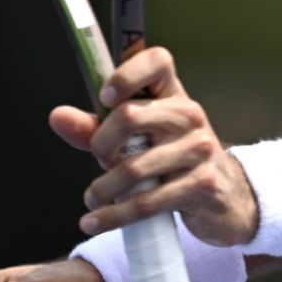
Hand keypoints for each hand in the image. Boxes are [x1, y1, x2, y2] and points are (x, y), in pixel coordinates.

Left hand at [49, 45, 260, 246]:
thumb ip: (95, 127)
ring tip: (92, 198)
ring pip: (134, 167)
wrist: (223, 196)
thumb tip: (57, 117)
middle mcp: (189, 114)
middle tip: (98, 160)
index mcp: (173, 93)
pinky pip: (147, 202)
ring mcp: (200, 149)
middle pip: (130, 116)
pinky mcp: (202, 185)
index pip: (157, 61)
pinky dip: (114, 216)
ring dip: (103, 189)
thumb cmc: (171, 158)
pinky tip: (95, 221)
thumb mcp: (136, 139)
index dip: (127, 73)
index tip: (105, 96)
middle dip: (101, 144)